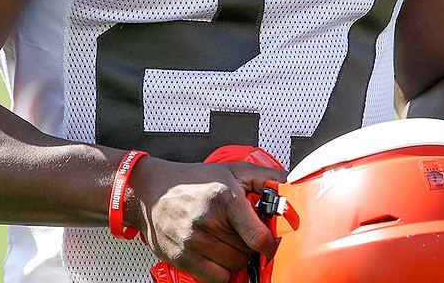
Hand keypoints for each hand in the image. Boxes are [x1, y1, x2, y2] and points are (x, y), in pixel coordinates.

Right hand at [130, 157, 284, 282]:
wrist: (151, 191)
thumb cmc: (193, 180)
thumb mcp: (231, 170)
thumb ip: (265, 177)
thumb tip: (292, 186)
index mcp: (224, 197)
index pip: (259, 237)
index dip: (270, 243)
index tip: (271, 242)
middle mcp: (208, 221)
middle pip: (247, 252)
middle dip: (249, 244)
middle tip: (240, 231)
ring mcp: (194, 242)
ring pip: (234, 266)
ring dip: (235, 257)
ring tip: (225, 239)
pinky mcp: (182, 258)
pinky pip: (215, 279)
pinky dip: (220, 271)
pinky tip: (216, 253)